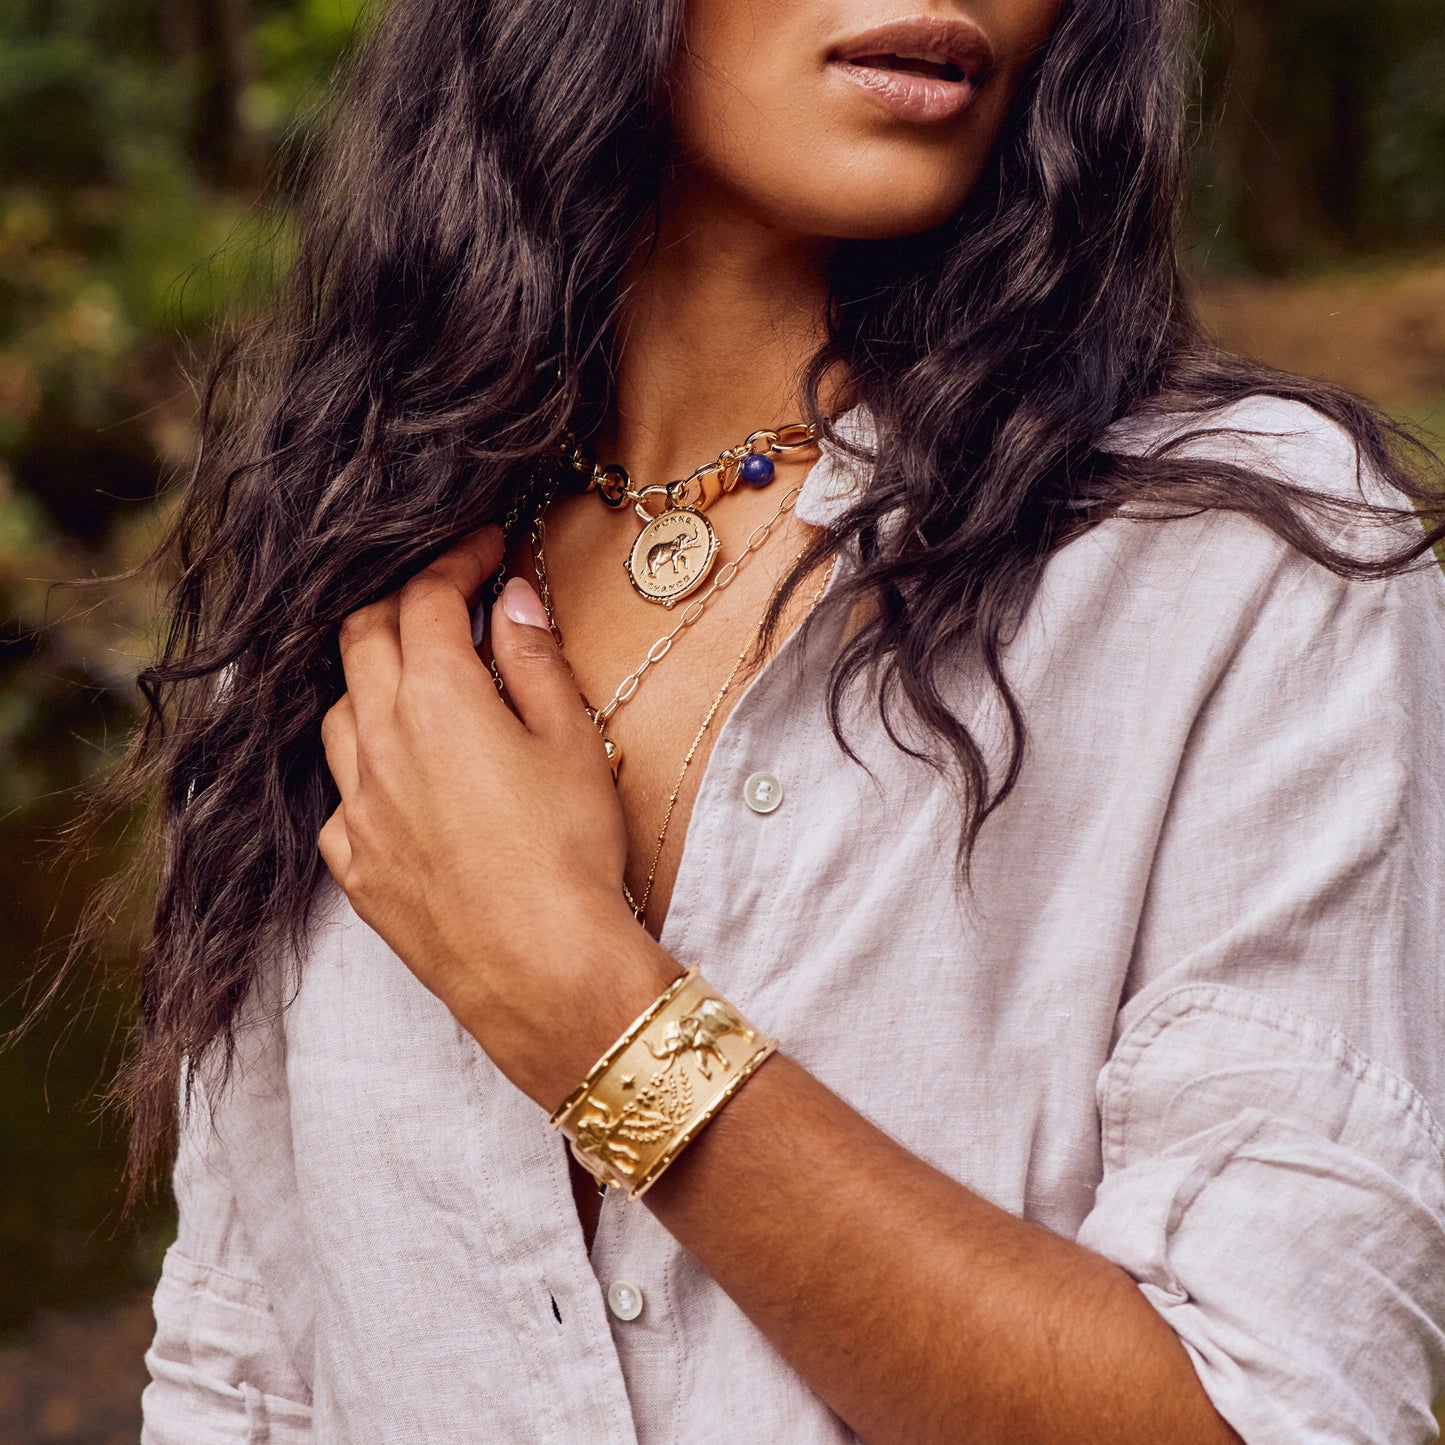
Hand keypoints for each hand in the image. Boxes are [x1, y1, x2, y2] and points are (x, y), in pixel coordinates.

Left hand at [318, 527, 678, 1108]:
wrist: (544, 971)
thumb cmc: (570, 854)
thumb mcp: (572, 742)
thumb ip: (534, 660)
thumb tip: (512, 601)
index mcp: (436, 698)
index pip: (427, 598)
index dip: (455, 560)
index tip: (483, 546)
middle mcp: (378, 743)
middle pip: (363, 638)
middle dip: (404, 603)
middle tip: (451, 600)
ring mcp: (357, 808)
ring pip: (339, 711)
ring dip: (373, 678)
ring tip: (421, 682)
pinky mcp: (355, 866)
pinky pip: (339, 794)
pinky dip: (364, 763)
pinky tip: (400, 778)